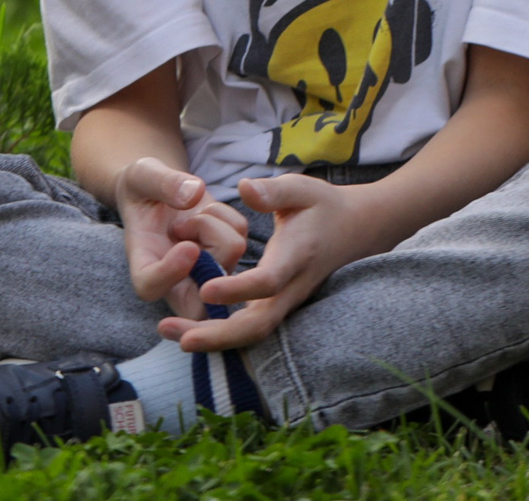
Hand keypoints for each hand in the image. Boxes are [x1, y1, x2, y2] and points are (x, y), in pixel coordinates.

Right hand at [114, 157, 249, 319]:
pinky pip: (241, 234)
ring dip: (215, 223)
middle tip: (194, 227)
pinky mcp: (226, 255)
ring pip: (230, 253)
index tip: (187, 246)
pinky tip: (207, 213)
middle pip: (202, 296)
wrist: (159, 190)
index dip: (170, 274)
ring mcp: (204, 270)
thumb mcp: (141, 175)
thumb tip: (194, 194)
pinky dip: (227, 215)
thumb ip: (161, 183)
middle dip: (212, 258)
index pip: (150, 286)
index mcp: (143, 261)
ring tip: (192, 215)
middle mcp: (174, 276)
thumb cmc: (142, 187)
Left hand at [162, 173, 376, 351]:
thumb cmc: (323, 205)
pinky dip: (222, 335)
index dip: (239, 288)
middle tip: (178, 337)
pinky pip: (251, 328)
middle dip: (219, 335)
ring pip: (253, 333)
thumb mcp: (302, 188)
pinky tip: (189, 332)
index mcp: (295, 256)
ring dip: (214, 340)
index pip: (268, 281)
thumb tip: (244, 189)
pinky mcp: (278, 305)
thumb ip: (273, 191)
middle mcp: (291, 288)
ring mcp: (286, 302)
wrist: (355, 229)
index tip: (206, 288)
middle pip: (258, 325)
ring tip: (173, 336)